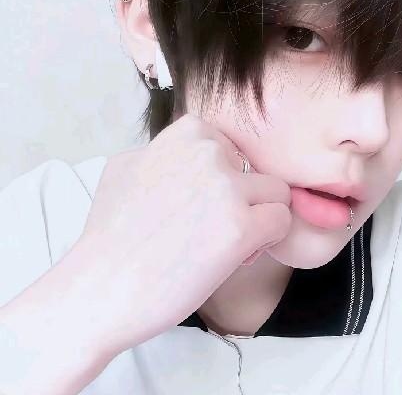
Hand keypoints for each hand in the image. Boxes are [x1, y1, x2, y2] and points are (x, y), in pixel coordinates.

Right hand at [69, 113, 292, 356]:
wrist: (101, 285)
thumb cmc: (110, 232)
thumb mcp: (127, 166)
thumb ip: (166, 152)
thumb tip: (191, 154)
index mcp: (187, 133)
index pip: (234, 150)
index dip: (225, 178)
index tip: (203, 204)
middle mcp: (209, 152)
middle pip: (258, 171)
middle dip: (244, 198)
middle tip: (214, 228)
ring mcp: (227, 187)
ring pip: (276, 194)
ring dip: (260, 218)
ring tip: (229, 242)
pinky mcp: (241, 227)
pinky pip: (281, 221)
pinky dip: (267, 240)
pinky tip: (238, 255)